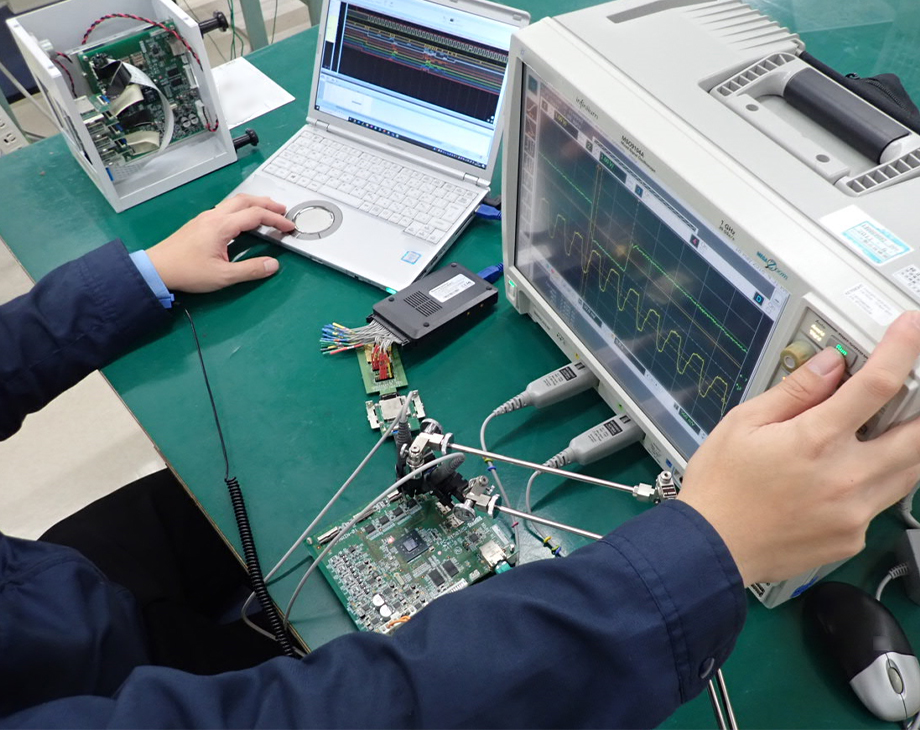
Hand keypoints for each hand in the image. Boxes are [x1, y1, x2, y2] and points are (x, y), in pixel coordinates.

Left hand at [146, 194, 294, 292]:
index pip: (256, 215)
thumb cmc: (188, 272)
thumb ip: (250, 270)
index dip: (276, 220)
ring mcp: (206, 217)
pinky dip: (242, 208)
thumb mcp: (223, 276)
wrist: (157, 268)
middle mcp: (214, 216)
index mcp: (222, 226)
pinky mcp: (200, 222)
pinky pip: (226, 208)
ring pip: (234, 202)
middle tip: (283, 211)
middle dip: (267, 203)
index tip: (290, 227)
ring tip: (267, 210)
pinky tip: (244, 218)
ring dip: (254, 203)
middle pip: (246, 200)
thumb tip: (273, 265)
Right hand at [679, 311, 919, 585]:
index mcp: (815, 441)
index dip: (902, 350)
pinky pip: (883, 502)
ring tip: (874, 434)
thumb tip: (830, 364)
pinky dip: (875, 481)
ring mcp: (855, 512)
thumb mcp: (743, 423)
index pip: (877, 385)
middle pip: (918, 434)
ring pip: (911, 470)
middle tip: (905, 393)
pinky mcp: (853, 537)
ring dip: (905, 444)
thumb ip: (794, 391)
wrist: (711, 549)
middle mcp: (845, 477)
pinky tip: (842, 477)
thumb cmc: (720, 487)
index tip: (910, 329)